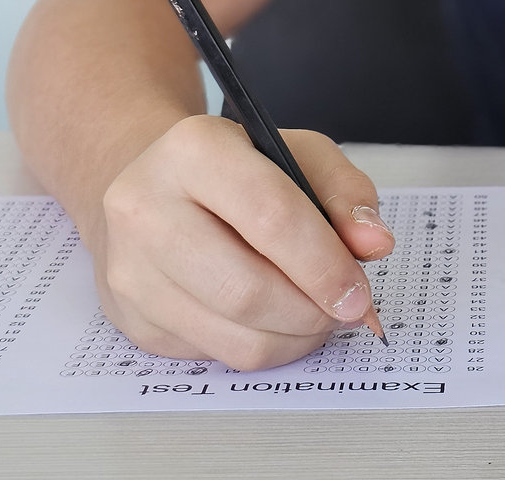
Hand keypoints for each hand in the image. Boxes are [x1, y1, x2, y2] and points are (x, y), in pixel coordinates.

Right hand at [93, 115, 394, 369]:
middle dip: (312, 311)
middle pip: (247, 289)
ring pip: (234, 337)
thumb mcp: (298, 156)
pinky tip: (272, 319)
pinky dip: (261, 347)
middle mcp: (146, 206)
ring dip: (293, 338)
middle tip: (344, 309)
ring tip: (314, 314)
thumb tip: (374, 244)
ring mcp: (131, 267)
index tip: (359, 293)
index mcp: (195, 149)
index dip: (324, 264)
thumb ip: (345, 194)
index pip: (271, 216)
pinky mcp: (131, 316)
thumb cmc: (235, 171)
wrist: (156, 187)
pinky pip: (215, 355)